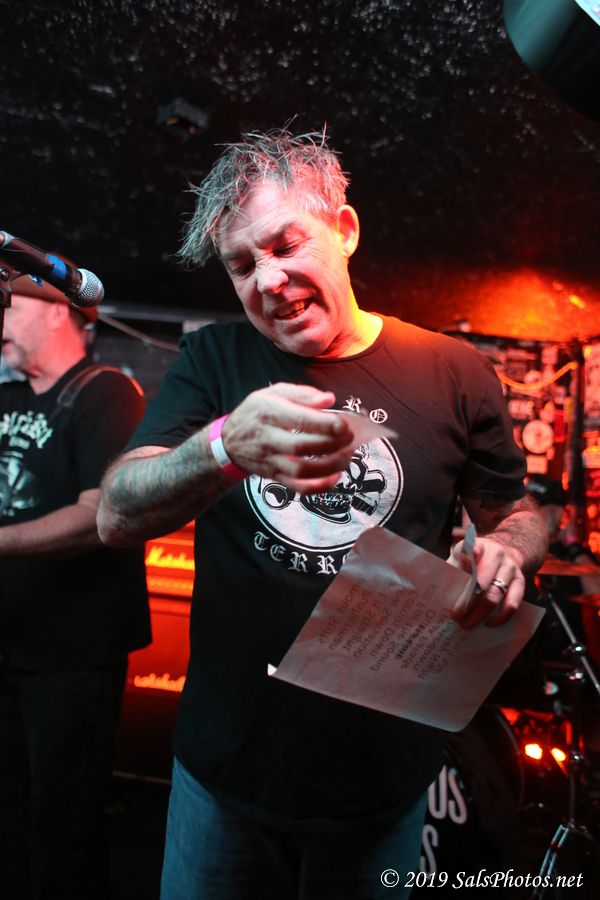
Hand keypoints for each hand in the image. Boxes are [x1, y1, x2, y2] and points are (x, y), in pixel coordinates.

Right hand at [220, 383, 355, 493]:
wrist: (229, 441)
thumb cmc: (256, 413)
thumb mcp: (273, 393)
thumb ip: (302, 394)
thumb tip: (328, 399)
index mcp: (268, 413)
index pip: (297, 420)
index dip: (323, 424)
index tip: (344, 423)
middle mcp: (268, 439)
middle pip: (301, 447)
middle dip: (331, 444)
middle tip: (350, 437)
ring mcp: (271, 461)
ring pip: (301, 470)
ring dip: (329, 466)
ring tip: (347, 455)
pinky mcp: (276, 477)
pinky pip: (298, 487)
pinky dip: (320, 486)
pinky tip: (335, 476)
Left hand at [448, 536, 525, 627]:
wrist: (502, 551)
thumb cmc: (474, 559)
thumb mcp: (461, 556)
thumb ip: (453, 568)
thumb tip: (441, 592)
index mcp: (479, 545)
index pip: (472, 550)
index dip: (468, 558)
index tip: (462, 565)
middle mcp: (497, 554)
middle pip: (483, 581)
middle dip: (468, 602)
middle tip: (456, 617)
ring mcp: (511, 568)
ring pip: (496, 595)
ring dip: (480, 613)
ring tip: (467, 624)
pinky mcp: (521, 581)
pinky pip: (513, 603)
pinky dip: (500, 616)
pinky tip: (488, 623)